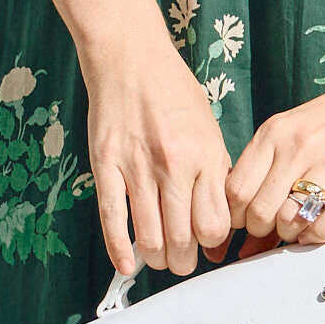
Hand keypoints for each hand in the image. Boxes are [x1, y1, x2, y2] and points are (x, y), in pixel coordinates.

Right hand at [82, 40, 236, 279]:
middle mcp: (174, 165)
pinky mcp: (106, 165)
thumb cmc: (173, 92)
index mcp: (205, 156)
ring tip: (158, 259)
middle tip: (181, 261)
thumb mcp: (209, 130)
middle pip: (182, 237)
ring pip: (149, 235)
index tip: (207, 245)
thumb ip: (215, 176)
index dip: (212, 244)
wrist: (131, 58)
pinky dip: (119, 249)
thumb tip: (218, 226)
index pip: (214, 224)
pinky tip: (126, 264)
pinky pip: (113, 218)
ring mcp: (137, 167)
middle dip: (183, 261)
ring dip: (156, 258)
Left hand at [229, 30, 324, 249]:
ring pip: (291, 220)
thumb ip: (268, 167)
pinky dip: (319, 236)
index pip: (236, 189)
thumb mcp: (294, 128)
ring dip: (290, 236)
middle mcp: (298, 147)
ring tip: (298, 230)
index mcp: (275, 133)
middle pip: (259, 211)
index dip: (236, 216)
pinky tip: (319, 231)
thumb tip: (243, 219)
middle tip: (273, 232)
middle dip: (262, 232)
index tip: (247, 224)